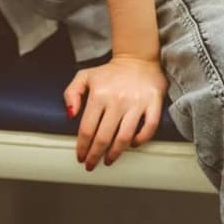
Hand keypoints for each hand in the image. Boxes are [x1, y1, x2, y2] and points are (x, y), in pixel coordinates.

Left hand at [63, 54, 168, 170]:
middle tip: (91, 165)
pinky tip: (133, 145)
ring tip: (109, 160)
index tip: (80, 157)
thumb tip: (70, 115)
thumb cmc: (109, 72)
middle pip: (104, 137)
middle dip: (95, 155)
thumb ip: (71, 94)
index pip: (87, 128)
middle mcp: (117, 100)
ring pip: (125, 136)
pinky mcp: (153, 103)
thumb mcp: (84, 76)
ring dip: (115, 153)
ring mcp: (136, 102)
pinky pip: (149, 127)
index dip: (82, 146)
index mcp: (98, 94)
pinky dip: (141, 139)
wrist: (138, 58)